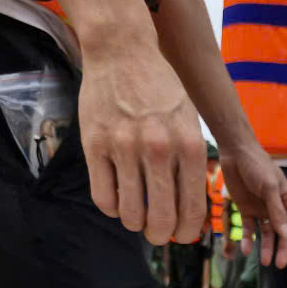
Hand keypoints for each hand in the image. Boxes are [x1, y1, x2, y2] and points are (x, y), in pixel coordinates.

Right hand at [79, 42, 206, 243]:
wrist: (122, 52)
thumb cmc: (160, 90)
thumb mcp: (189, 123)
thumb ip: (191, 164)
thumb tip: (190, 211)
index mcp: (188, 146)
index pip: (191, 209)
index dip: (186, 232)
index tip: (181, 235)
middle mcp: (158, 149)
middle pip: (160, 219)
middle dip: (159, 234)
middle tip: (156, 233)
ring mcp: (124, 147)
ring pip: (130, 213)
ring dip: (134, 223)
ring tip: (136, 216)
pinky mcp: (95, 145)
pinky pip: (104, 198)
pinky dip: (112, 208)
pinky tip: (118, 199)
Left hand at [219, 143, 286, 267]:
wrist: (235, 151)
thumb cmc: (257, 165)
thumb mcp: (269, 187)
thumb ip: (277, 211)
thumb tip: (286, 235)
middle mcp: (276, 206)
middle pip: (283, 233)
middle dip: (282, 250)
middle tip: (278, 265)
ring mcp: (261, 208)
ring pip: (266, 233)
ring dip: (266, 248)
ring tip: (263, 262)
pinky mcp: (245, 209)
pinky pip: (248, 228)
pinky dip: (247, 239)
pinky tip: (245, 249)